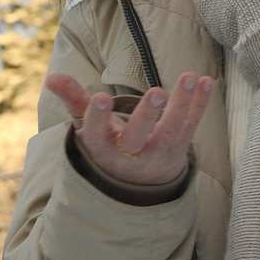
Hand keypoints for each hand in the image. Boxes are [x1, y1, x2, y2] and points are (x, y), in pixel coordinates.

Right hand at [46, 70, 213, 186]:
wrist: (137, 183)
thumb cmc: (108, 144)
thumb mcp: (88, 127)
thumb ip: (73, 101)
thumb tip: (52, 77)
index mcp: (102, 149)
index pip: (96, 135)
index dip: (98, 118)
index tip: (100, 97)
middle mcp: (130, 157)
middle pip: (136, 138)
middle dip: (146, 115)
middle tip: (156, 91)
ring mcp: (157, 156)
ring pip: (170, 132)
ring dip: (182, 104)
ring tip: (190, 78)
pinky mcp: (179, 151)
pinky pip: (190, 127)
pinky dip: (200, 105)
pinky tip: (208, 81)